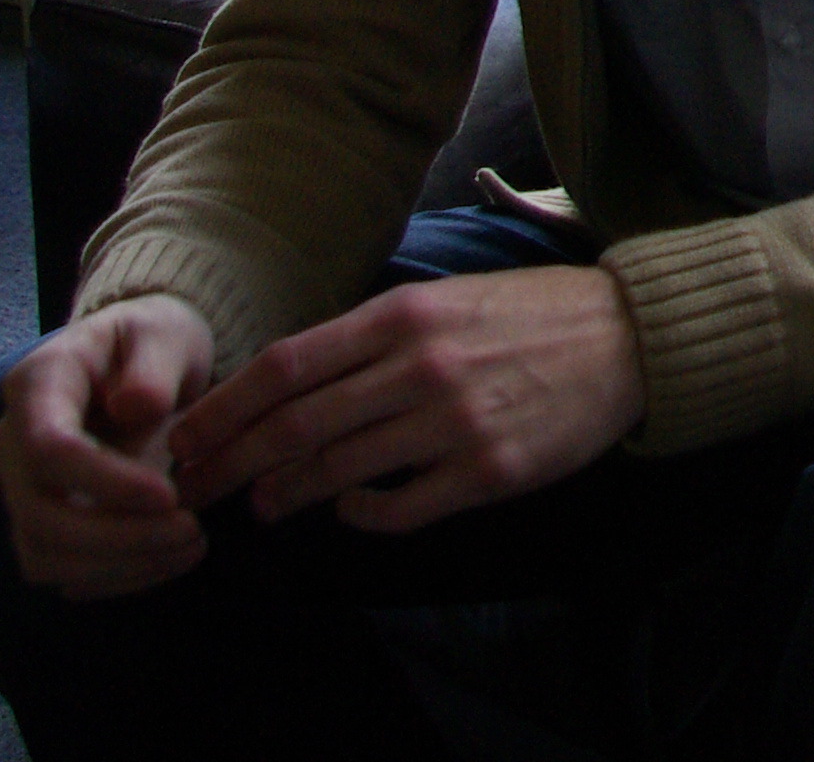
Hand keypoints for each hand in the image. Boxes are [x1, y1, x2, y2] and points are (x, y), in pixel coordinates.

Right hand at [0, 294, 219, 598]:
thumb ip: (153, 366)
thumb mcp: (164, 334)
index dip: (104, 482)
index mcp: (36, 385)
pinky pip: (62, 570)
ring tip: (192, 546)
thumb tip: (135, 407)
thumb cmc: (151, 345)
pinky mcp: (40, 525)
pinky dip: (116, 576)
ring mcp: (20, 489)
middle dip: (117, 536)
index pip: (48, 448)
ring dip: (118, 565)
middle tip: (192, 530)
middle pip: (39, 515)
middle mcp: (12, 444)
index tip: (169, 495)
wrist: (139, 366)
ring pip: (43, 554)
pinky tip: (170, 559)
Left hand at [167, 263, 644, 535]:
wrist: (626, 338)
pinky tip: (349, 509)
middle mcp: (420, 368)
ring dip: (285, 493)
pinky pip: (398, 507)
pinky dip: (360, 514)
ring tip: (261, 505)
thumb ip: (371, 336)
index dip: (225, 407)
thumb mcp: (444, 300)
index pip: (286, 366)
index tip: (187, 436)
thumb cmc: (526, 314)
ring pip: (337, 470)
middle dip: (230, 462)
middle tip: (193, 488)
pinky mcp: (487, 472)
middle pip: (295, 424)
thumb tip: (291, 379)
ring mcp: (453, 423)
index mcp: (403, 317)